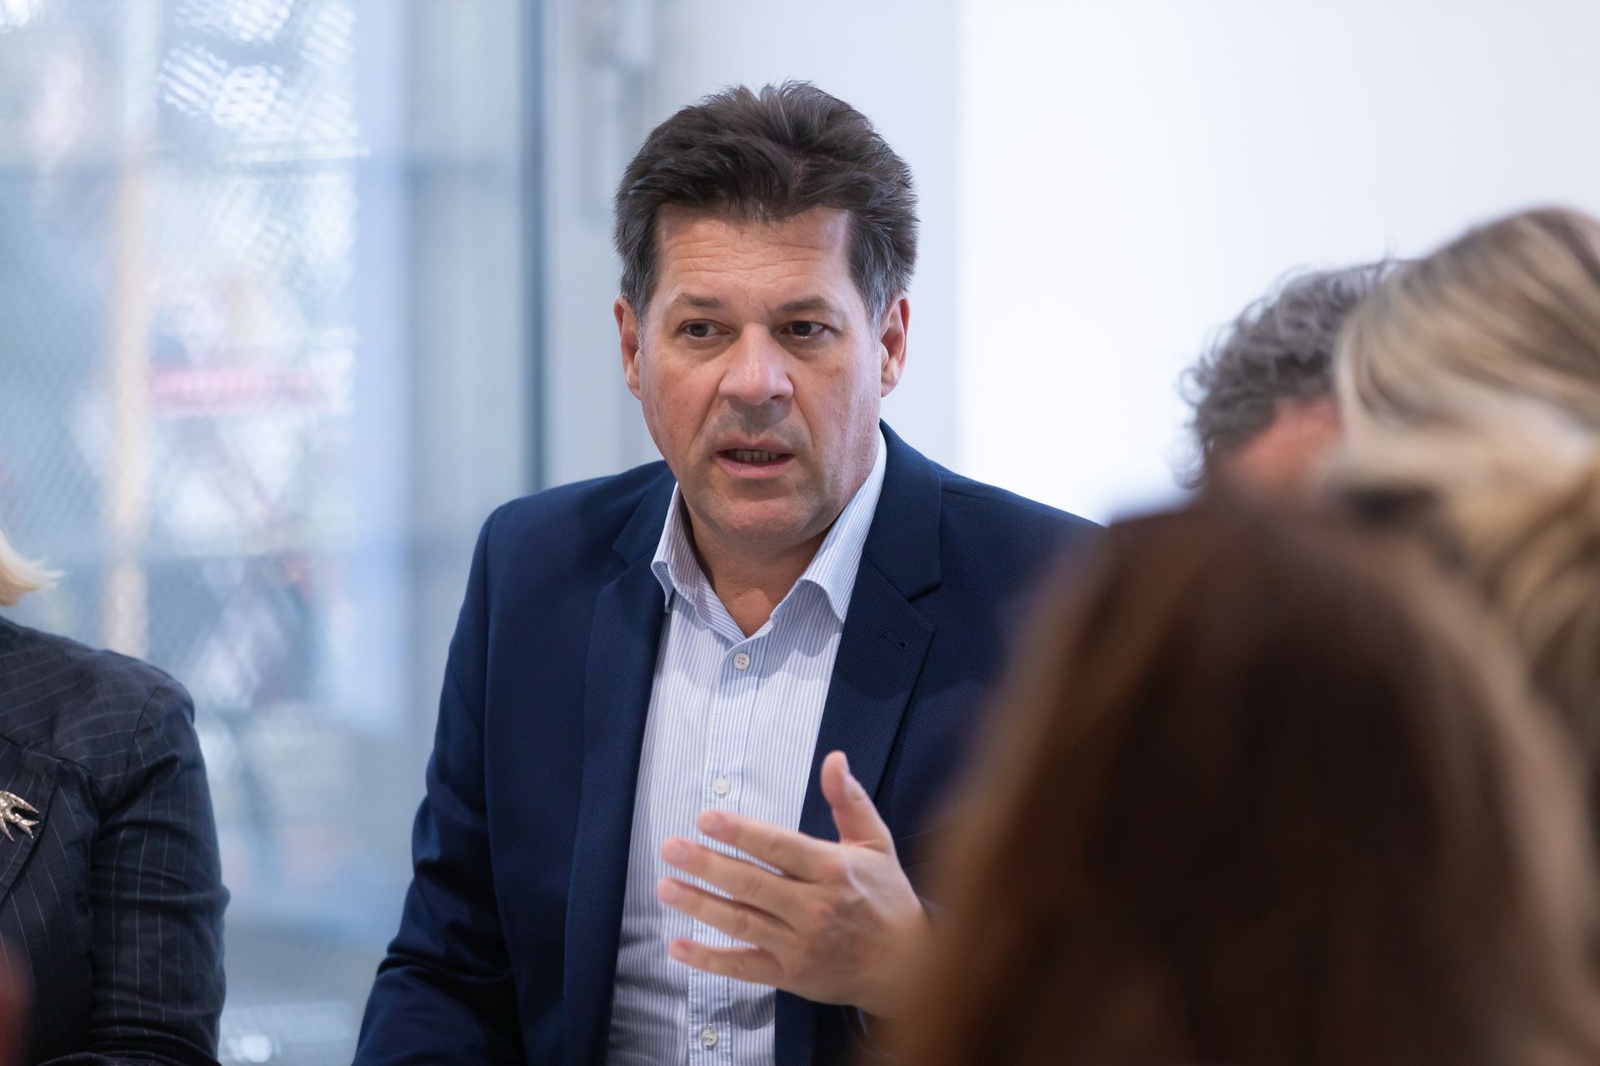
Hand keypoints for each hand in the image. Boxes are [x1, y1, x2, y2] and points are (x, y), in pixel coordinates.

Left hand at [656, 750, 930, 1018]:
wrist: (907, 966)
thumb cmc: (887, 897)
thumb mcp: (876, 842)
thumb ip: (848, 800)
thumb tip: (834, 759)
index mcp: (834, 871)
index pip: (779, 847)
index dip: (741, 833)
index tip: (706, 819)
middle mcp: (815, 908)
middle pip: (752, 884)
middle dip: (708, 865)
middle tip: (671, 848)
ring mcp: (800, 945)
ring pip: (742, 922)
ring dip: (700, 905)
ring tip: (666, 886)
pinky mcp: (790, 975)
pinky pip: (743, 967)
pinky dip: (709, 960)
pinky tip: (678, 946)